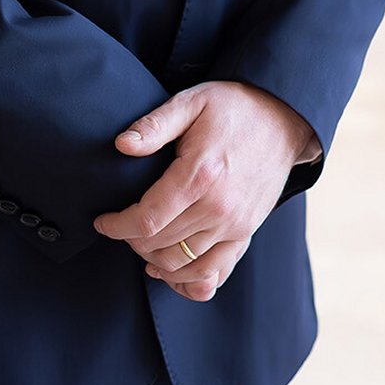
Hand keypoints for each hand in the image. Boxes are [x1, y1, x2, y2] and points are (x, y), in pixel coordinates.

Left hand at [93, 81, 312, 302]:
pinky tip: (169, 270)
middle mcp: (219, 208)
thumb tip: (122, 145)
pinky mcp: (246, 233)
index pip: (147, 219)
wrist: (283, 118)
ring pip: (184, 265)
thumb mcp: (191, 102)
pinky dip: (188, 282)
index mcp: (199, 175)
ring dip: (155, 260)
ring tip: (140, 243)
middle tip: (120, 225)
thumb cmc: (232, 107)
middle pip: (161, 245)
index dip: (117, 226)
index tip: (102, 221)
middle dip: (131, 240)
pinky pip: (215, 273)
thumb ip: (154, 125)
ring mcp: (236, 225)